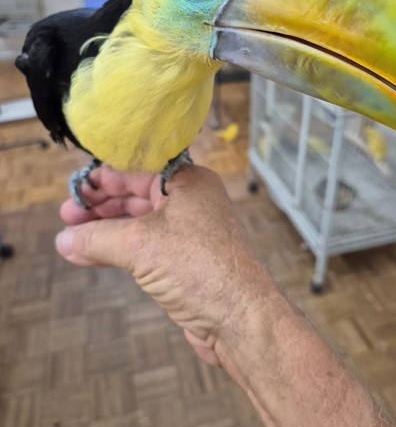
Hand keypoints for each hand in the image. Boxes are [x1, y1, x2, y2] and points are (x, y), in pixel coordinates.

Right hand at [56, 165, 275, 365]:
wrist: (239, 318)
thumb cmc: (200, 268)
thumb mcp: (141, 245)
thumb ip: (98, 238)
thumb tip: (64, 240)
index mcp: (188, 182)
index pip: (138, 169)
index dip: (105, 179)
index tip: (76, 192)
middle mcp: (191, 202)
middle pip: (137, 195)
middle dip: (101, 206)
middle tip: (68, 216)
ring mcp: (189, 232)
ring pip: (139, 223)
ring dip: (106, 229)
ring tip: (72, 236)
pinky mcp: (185, 259)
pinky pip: (145, 247)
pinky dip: (119, 249)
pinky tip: (92, 255)